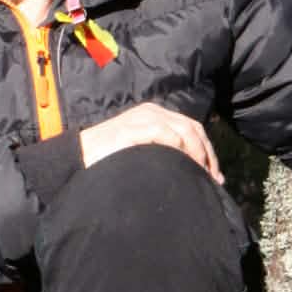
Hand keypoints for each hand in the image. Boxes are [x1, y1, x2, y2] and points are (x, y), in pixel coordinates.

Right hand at [79, 102, 223, 184]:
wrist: (78, 157)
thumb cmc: (109, 159)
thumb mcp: (141, 151)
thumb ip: (163, 154)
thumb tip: (190, 172)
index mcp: (156, 115)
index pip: (192, 128)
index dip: (207, 152)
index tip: (214, 177)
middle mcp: (152, 112)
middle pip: (193, 129)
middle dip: (207, 155)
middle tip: (211, 179)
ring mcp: (142, 118)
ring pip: (184, 131)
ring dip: (196, 154)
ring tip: (199, 175)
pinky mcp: (133, 127)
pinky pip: (165, 134)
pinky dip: (179, 150)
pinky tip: (182, 167)